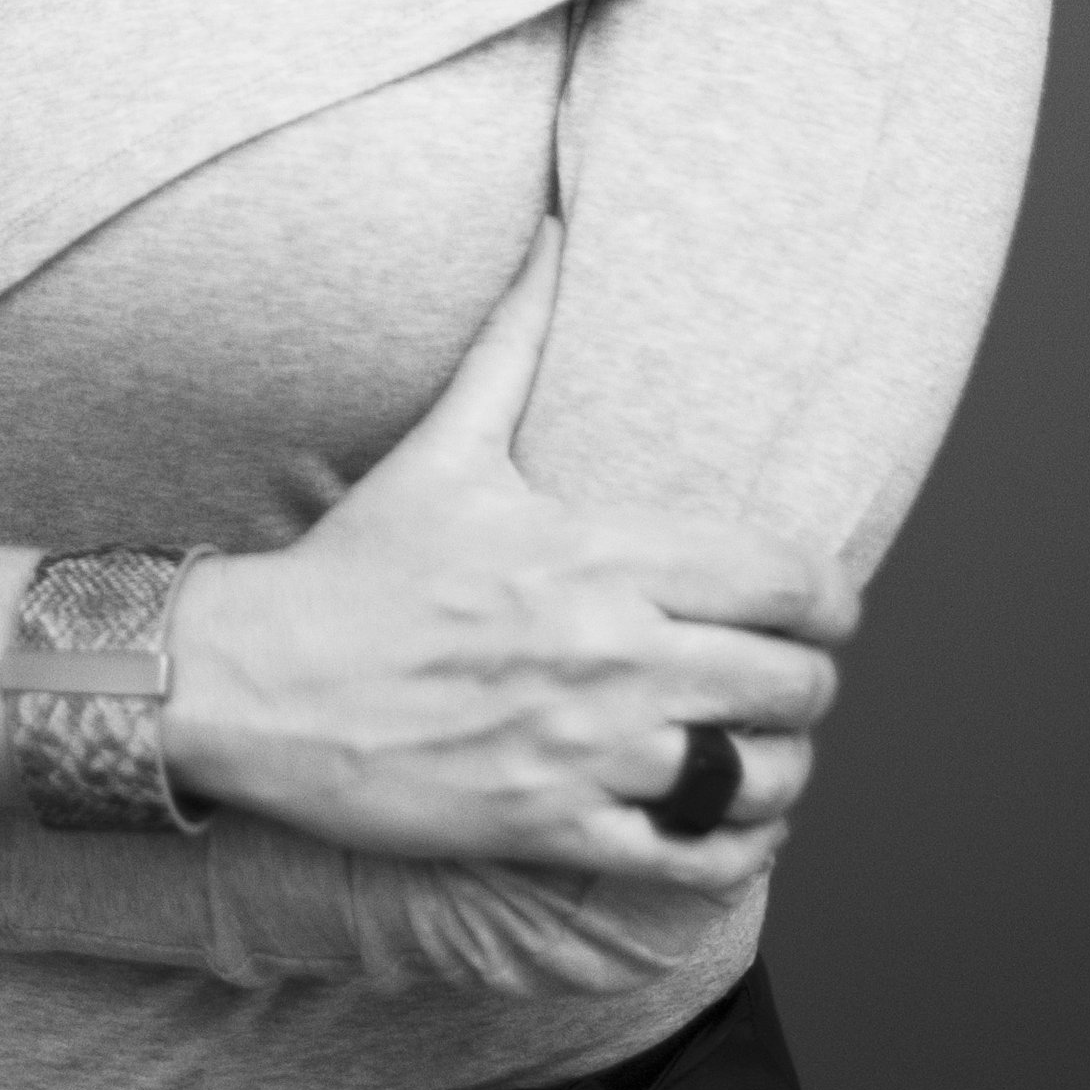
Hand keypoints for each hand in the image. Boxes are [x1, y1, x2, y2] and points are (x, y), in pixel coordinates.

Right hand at [165, 222, 856, 896]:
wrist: (259, 680)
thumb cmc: (358, 560)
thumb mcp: (446, 441)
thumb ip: (516, 336)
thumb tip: (552, 228)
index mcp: (596, 552)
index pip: (779, 577)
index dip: (830, 597)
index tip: (826, 606)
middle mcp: (607, 654)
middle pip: (790, 681)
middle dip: (810, 681)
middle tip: (793, 677)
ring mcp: (583, 749)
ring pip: (756, 776)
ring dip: (782, 766)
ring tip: (769, 750)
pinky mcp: (551, 827)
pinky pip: (693, 860)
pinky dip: (735, 849)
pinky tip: (730, 826)